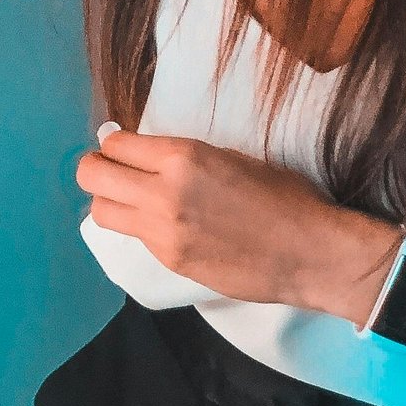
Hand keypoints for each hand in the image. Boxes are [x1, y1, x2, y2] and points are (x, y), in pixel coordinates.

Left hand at [79, 130, 399, 320]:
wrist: (314, 253)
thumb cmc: (285, 197)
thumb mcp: (230, 157)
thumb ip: (181, 156)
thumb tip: (139, 151)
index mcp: (182, 158)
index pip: (114, 144)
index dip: (113, 144)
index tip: (121, 148)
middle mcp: (164, 193)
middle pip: (92, 176)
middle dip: (96, 169)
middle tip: (112, 171)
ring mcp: (164, 231)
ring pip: (101, 211)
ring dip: (109, 201)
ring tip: (132, 200)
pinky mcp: (171, 261)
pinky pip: (135, 237)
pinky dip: (140, 227)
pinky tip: (166, 225)